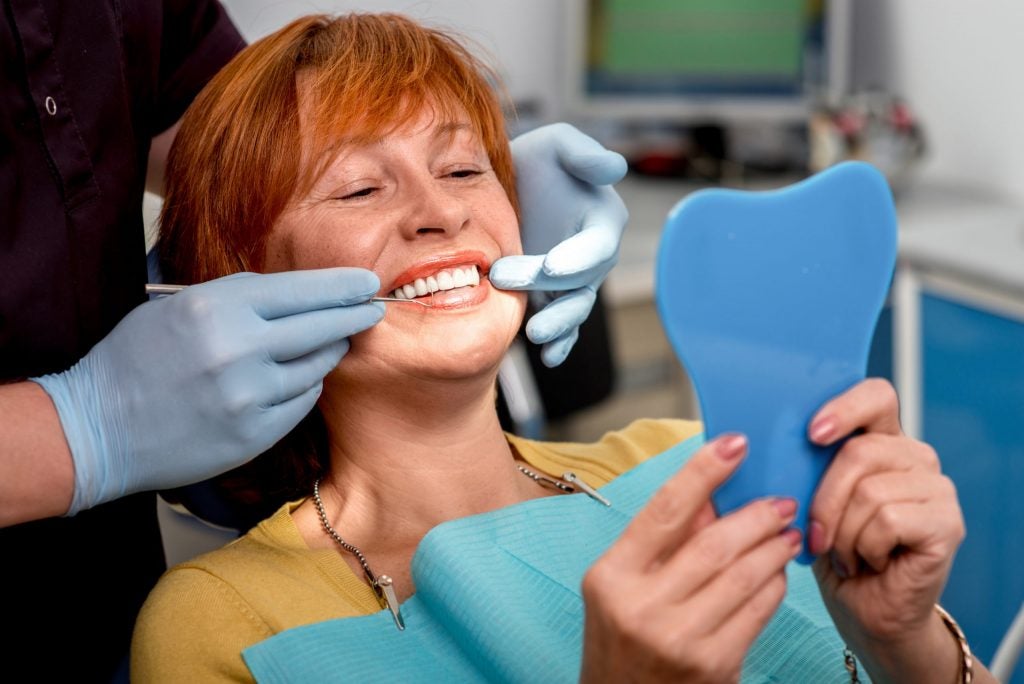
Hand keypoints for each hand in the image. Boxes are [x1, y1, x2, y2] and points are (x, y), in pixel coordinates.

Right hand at [33, 268, 382, 514]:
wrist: (97, 429)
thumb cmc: (135, 359)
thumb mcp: (178, 307)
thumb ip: (238, 299)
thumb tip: (299, 295)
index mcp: (217, 307)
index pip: (302, 290)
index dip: (341, 286)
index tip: (367, 282)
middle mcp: (239, 349)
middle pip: (322, 326)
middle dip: (354, 315)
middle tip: (373, 309)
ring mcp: (249, 395)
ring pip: (317, 366)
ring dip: (328, 352)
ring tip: (331, 343)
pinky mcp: (254, 433)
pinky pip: (302, 402)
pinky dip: (305, 387)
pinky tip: (297, 379)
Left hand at [489, 123, 627, 366]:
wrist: (505, 186)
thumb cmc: (537, 160)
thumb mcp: (557, 144)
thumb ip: (583, 155)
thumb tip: (615, 168)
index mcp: (602, 220)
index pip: (598, 245)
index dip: (579, 257)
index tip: (552, 265)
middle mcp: (593, 256)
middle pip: (580, 281)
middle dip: (548, 287)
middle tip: (504, 278)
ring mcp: (573, 282)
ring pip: (574, 309)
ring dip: (558, 325)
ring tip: (535, 335)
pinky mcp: (552, 298)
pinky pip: (563, 325)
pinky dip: (560, 344)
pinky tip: (548, 357)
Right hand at [580, 435, 801, 683]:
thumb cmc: (622, 640)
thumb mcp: (623, 585)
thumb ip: (663, 541)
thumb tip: (713, 492)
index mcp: (611, 576)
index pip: (664, 510)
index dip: (703, 471)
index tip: (735, 443)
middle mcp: (641, 607)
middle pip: (713, 543)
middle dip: (755, 515)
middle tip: (780, 500)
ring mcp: (679, 639)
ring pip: (743, 576)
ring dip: (773, 548)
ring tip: (786, 532)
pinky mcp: (714, 666)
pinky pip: (758, 612)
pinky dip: (774, 585)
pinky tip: (777, 572)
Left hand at [807, 379, 966, 679]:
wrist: (864, 611)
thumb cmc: (833, 553)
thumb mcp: (809, 500)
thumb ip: (804, 465)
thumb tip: (767, 441)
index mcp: (881, 440)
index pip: (875, 396)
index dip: (844, 408)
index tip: (813, 433)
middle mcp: (915, 457)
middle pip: (859, 451)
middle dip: (824, 499)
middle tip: (817, 534)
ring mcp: (937, 488)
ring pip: (869, 491)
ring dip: (843, 532)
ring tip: (848, 553)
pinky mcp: (947, 522)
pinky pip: (888, 520)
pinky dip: (865, 548)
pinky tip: (870, 562)